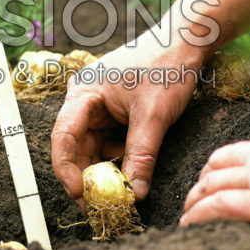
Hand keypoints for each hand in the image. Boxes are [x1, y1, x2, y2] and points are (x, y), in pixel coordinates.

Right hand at [51, 29, 205, 211]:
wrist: (186, 42)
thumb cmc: (166, 67)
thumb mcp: (154, 116)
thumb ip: (141, 156)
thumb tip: (134, 194)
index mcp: (84, 93)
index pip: (64, 136)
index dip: (67, 168)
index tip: (82, 195)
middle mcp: (85, 101)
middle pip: (76, 146)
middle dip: (88, 177)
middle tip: (101, 207)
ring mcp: (99, 107)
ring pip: (94, 148)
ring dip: (106, 171)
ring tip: (120, 195)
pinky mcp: (114, 113)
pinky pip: (109, 142)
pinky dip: (119, 160)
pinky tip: (131, 174)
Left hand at [181, 120, 249, 234]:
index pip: (243, 147)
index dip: (225, 161)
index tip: (217, 172)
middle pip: (220, 162)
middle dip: (203, 177)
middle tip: (196, 189)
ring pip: (214, 183)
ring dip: (195, 196)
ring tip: (187, 209)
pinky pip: (219, 206)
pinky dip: (199, 214)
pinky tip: (190, 221)